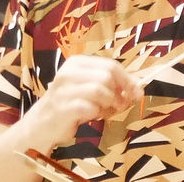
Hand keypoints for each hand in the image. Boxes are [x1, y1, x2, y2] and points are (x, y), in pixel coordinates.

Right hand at [27, 55, 141, 146]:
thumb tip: (139, 88)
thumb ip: (113, 84)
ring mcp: (64, 89)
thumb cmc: (72, 102)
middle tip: (118, 106)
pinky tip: (93, 116)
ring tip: (104, 111)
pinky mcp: (64, 107)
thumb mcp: (91, 87)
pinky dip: (97, 114)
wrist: (44, 121)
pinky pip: (91, 107)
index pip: (110, 65)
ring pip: (100, 90)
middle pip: (107, 76)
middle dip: (118, 93)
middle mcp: (69, 71)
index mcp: (76, 62)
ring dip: (108, 104)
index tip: (135, 93)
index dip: (127, 80)